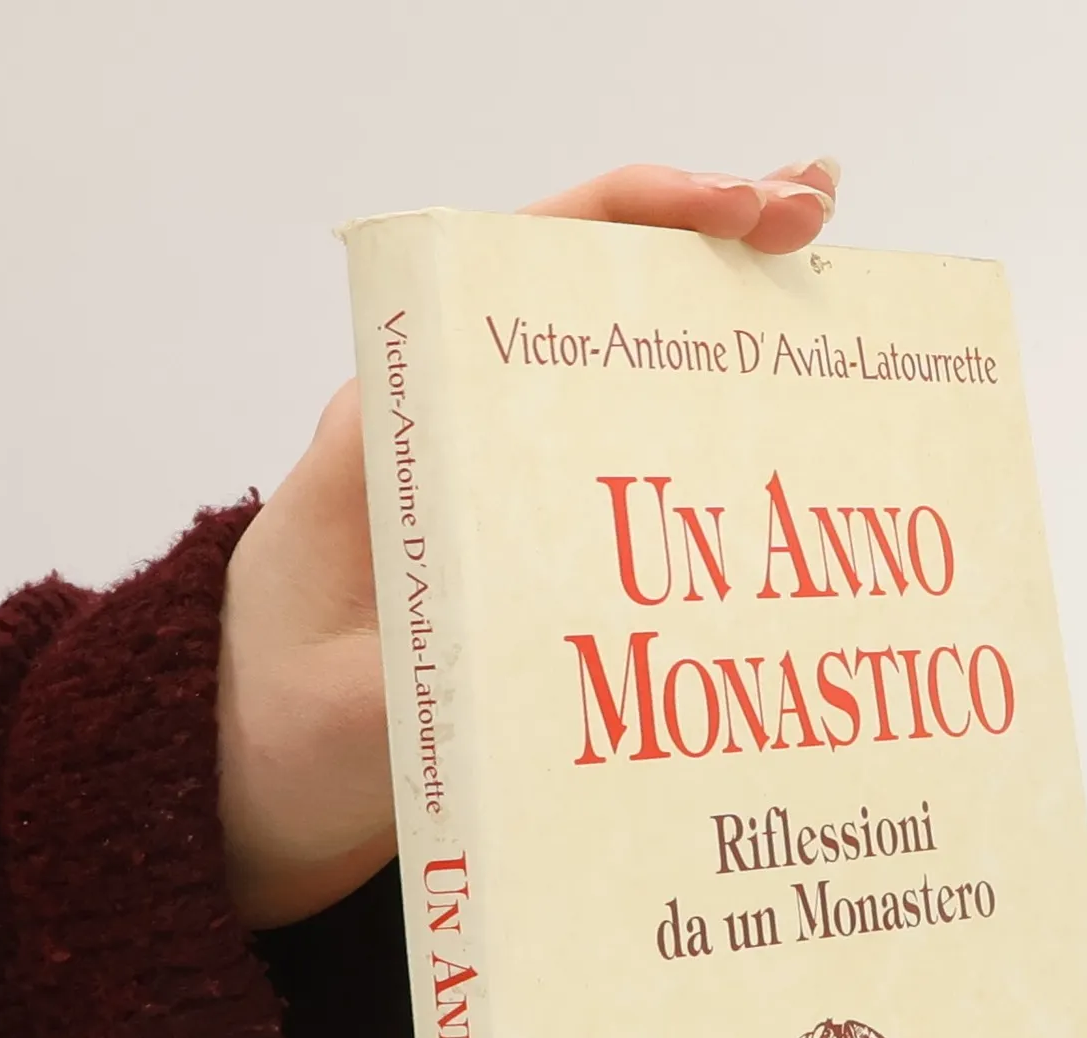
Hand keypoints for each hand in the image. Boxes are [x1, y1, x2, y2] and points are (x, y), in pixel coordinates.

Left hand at [216, 158, 839, 929]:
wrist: (254, 777)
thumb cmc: (279, 732)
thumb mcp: (337, 712)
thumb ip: (415, 686)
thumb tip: (531, 660)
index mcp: (394, 427)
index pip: (516, 268)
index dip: (637, 219)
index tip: (740, 212)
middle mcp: (448, 428)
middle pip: (586, 296)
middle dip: (708, 250)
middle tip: (817, 227)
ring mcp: (492, 482)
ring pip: (619, 374)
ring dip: (721, 336)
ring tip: (832, 309)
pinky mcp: (522, 542)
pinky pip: (625, 464)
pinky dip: (705, 441)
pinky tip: (784, 457)